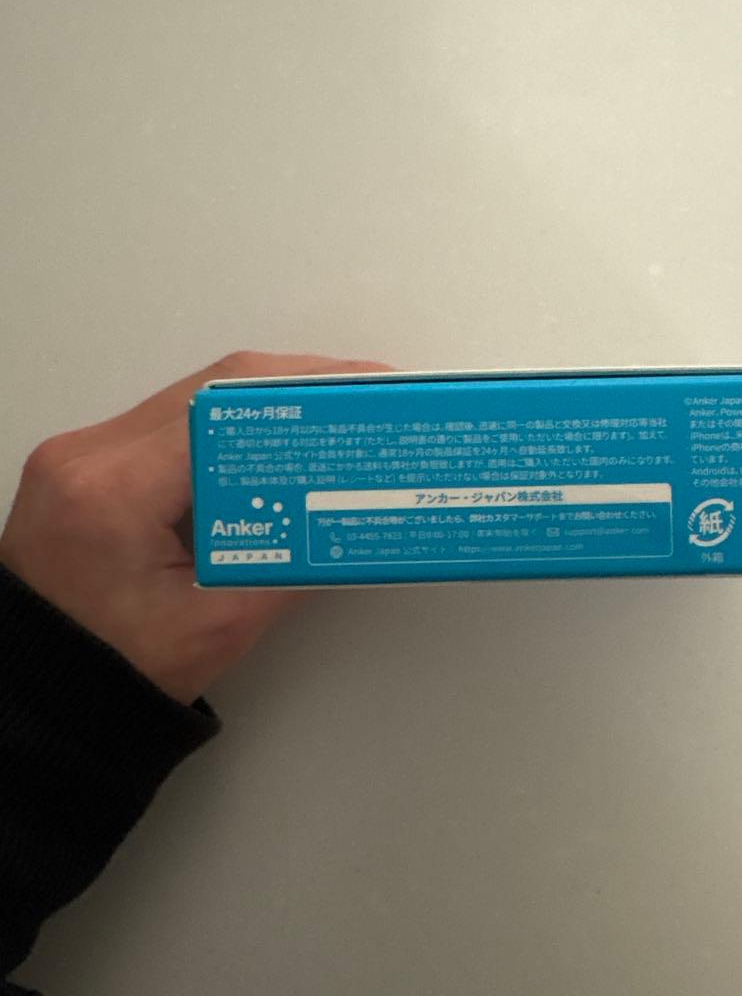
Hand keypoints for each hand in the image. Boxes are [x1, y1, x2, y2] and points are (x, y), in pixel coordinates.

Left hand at [0, 351, 390, 704]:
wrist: (43, 690)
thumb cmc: (120, 671)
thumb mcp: (225, 623)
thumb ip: (294, 566)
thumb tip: (356, 519)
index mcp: (117, 490)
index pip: (226, 407)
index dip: (305, 386)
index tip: (364, 389)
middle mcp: (91, 453)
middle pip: (213, 389)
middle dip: (299, 383)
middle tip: (366, 397)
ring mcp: (84, 452)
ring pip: (195, 399)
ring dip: (267, 403)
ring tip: (332, 416)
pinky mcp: (90, 463)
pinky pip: (173, 423)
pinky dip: (232, 426)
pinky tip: (277, 441)